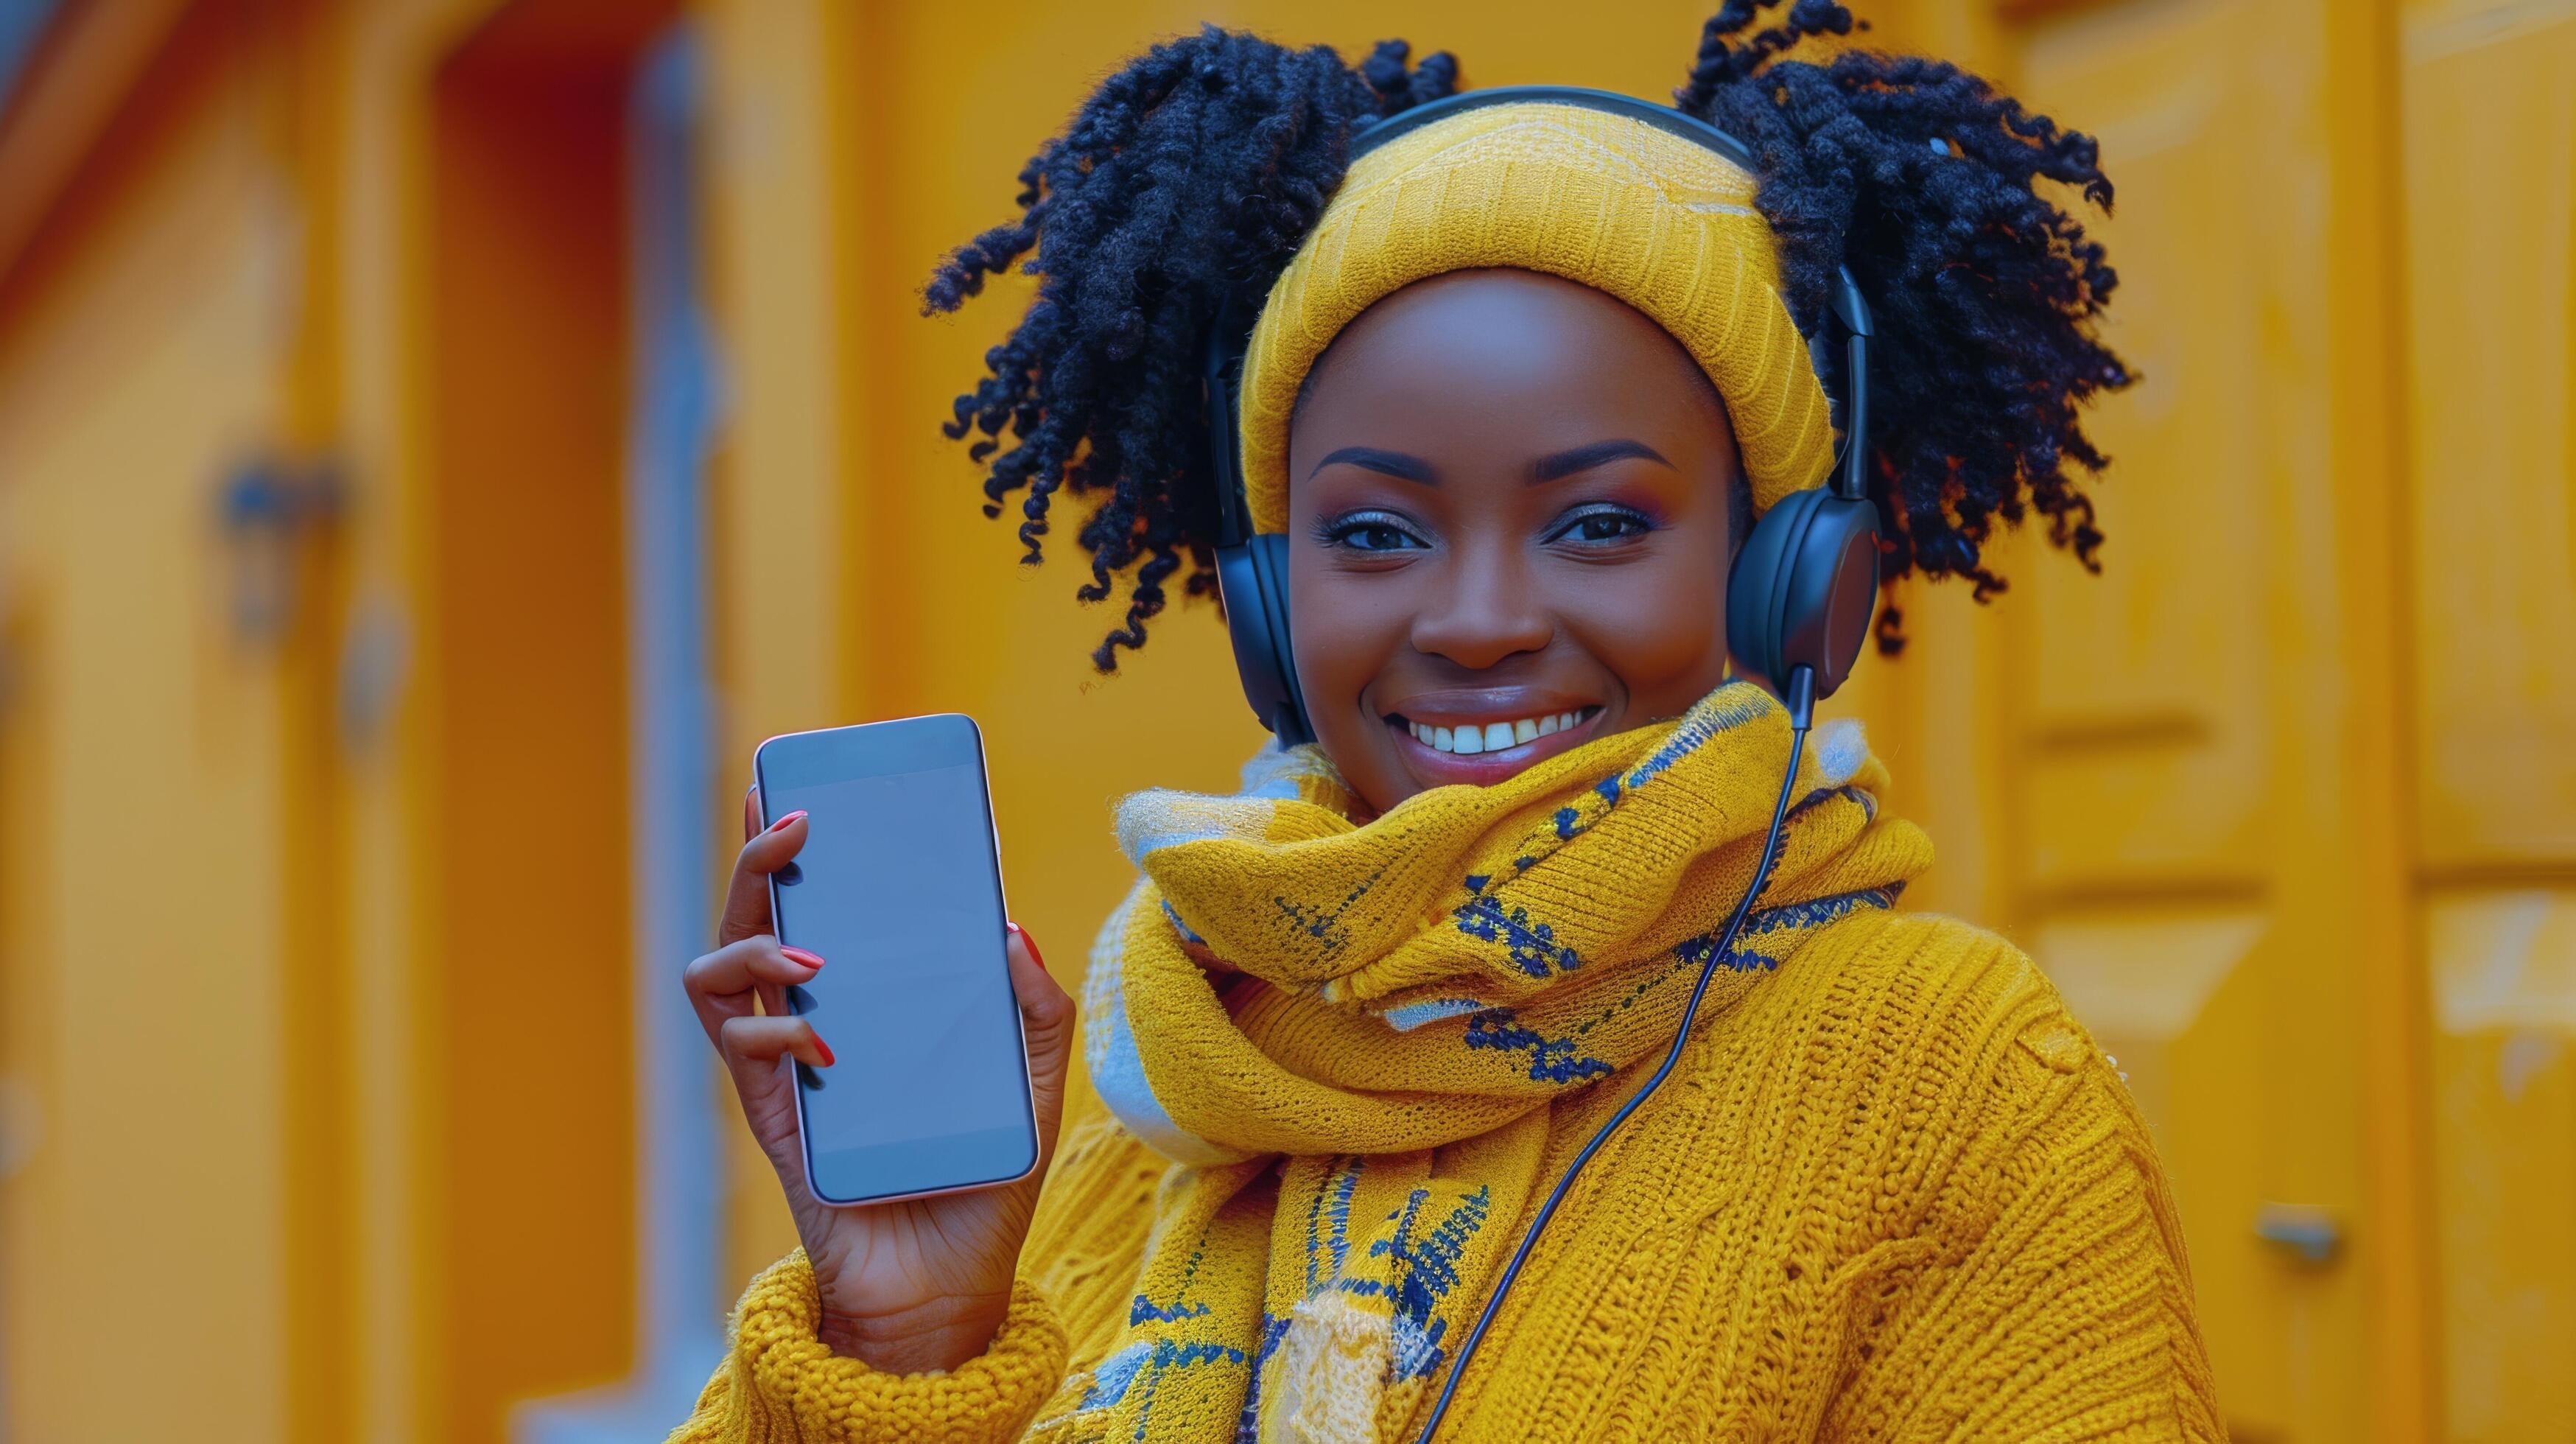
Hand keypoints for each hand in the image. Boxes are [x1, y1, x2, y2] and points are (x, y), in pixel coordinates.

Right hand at [684, 787, 1076, 1372]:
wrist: (945, 1290)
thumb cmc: (982, 1185)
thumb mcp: (1035, 1090)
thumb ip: (1039, 1013)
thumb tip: (1009, 929)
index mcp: (871, 999)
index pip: (825, 904)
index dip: (805, 844)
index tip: (816, 787)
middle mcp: (815, 1017)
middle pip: (758, 914)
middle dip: (762, 857)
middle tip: (795, 822)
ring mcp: (784, 1063)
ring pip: (720, 969)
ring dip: (754, 944)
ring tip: (813, 958)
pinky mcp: (769, 1116)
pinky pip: (738, 1048)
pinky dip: (768, 1030)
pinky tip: (818, 1041)